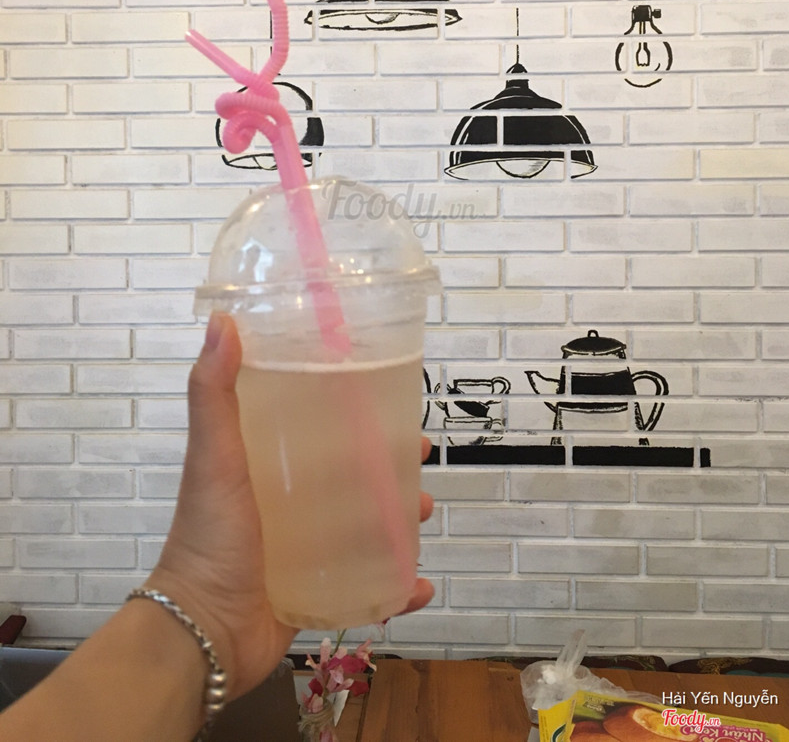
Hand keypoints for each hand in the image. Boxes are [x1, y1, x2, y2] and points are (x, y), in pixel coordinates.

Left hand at [149, 313, 433, 699]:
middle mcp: (287, 504)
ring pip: (367, 527)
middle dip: (392, 466)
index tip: (393, 403)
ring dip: (401, 520)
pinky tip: (419, 586)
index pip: (318, 428)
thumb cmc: (208, 537)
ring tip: (422, 514)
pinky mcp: (315, 592)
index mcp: (265, 466)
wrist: (202, 632)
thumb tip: (222, 320)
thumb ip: (214, 393)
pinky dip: (397, 587)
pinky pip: (368, 587)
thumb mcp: (213, 458)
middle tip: (422, 461)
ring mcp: (304, 551)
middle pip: (352, 476)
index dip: (359, 415)